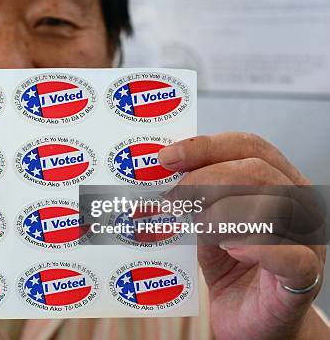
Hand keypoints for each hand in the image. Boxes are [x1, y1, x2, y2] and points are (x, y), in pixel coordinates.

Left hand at [159, 132, 326, 339]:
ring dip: (221, 213)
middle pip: (256, 171)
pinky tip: (230, 248)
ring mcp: (307, 239)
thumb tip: (159, 176)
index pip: (248, 146)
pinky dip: (257, 246)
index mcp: (278, 180)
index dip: (205, 147)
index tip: (166, 158)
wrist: (250, 320)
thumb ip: (195, 198)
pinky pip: (289, 255)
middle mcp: (298, 204)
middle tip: (172, 201)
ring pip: (271, 206)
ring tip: (197, 228)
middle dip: (203, 180)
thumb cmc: (230, 267)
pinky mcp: (305, 277)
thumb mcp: (207, 223)